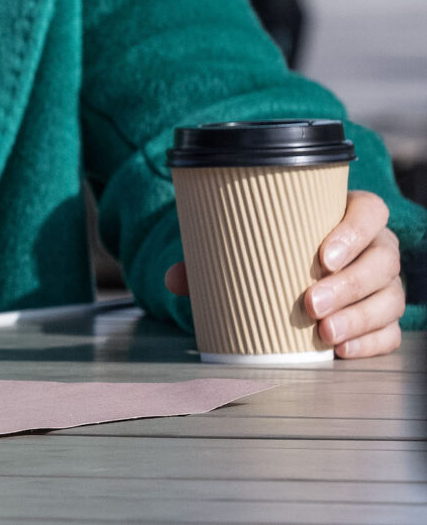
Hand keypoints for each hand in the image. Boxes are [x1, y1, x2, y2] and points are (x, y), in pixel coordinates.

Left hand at [165, 189, 405, 358]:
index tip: (322, 257)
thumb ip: (213, 257)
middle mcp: (376, 247)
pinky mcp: (385, 318)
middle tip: (310, 304)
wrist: (294, 274)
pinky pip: (391, 333)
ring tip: (325, 334)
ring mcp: (385, 284)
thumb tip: (173, 278)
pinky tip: (343, 350)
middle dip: (348, 285)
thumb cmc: (273, 250)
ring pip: (389, 299)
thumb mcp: (250, 245)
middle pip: (381, 261)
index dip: (354, 231)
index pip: (370, 212)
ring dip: (359, 318)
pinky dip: (370, 342)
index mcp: (348, 214)